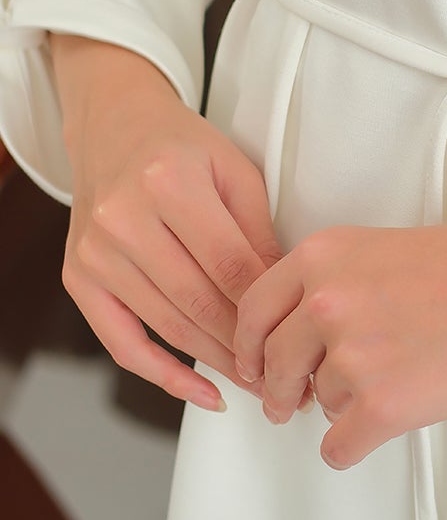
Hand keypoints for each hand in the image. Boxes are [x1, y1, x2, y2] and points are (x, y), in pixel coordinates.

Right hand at [53, 34, 283, 411]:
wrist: (113, 127)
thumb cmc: (181, 147)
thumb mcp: (235, 171)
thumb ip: (259, 232)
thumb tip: (285, 298)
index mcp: (170, 182)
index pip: (229, 265)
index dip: (265, 308)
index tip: (295, 336)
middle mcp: (123, 218)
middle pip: (198, 301)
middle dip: (246, 345)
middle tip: (284, 371)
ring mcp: (95, 252)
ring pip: (167, 325)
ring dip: (216, 363)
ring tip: (256, 382)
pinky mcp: (78, 277)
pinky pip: (121, 342)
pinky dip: (163, 374)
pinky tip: (201, 391)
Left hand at [233, 213, 446, 470]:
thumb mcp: (382, 249)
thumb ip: (332, 283)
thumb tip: (300, 337)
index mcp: (322, 258)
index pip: (253, 310)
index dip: (248, 346)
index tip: (252, 363)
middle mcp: (326, 305)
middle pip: (272, 364)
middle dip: (281, 389)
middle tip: (289, 401)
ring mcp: (351, 358)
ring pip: (316, 404)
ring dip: (341, 405)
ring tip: (390, 383)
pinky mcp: (381, 408)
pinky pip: (338, 447)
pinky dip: (352, 446)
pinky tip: (371, 433)